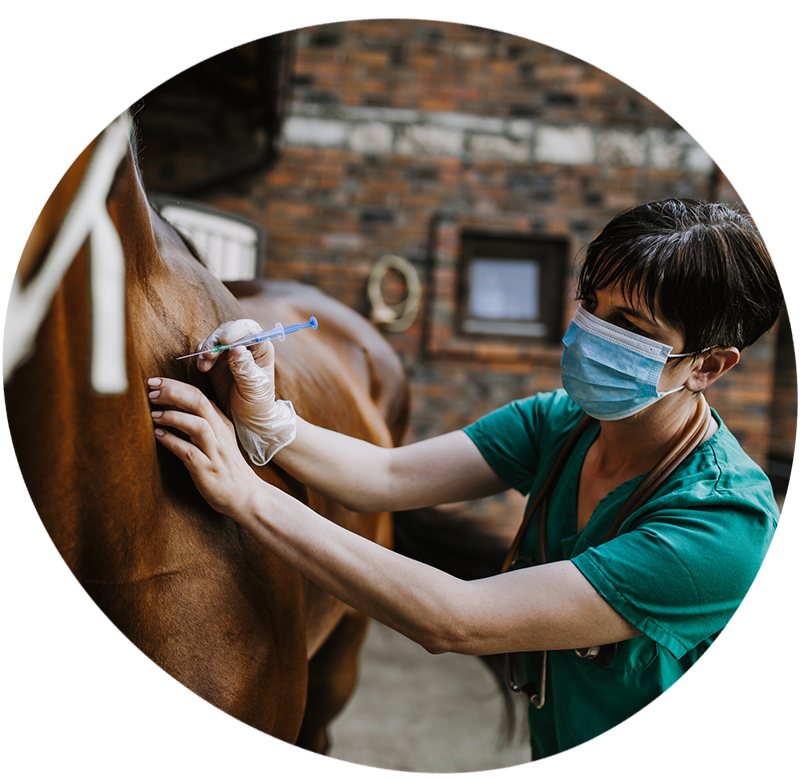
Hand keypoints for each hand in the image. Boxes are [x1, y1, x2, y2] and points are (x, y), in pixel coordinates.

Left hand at [148, 377, 261, 517]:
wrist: (246, 496)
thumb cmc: (227, 468)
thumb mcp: (219, 441)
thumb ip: (202, 424)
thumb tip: (173, 409)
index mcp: (222, 424)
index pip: (200, 395)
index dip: (176, 386)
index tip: (156, 382)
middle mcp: (220, 434)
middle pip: (199, 403)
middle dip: (173, 393)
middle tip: (152, 390)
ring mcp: (215, 452)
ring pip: (197, 425)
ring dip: (173, 416)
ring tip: (154, 414)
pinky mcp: (207, 470)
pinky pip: (189, 452)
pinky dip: (172, 441)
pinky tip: (158, 436)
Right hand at [193, 320, 296, 465]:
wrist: (246, 417)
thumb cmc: (257, 403)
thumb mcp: (253, 387)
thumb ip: (245, 368)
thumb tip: (237, 349)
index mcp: (262, 348)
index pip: (250, 329)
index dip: (236, 330)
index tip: (225, 342)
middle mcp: (246, 345)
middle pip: (229, 330)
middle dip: (216, 339)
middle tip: (208, 355)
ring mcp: (229, 352)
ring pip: (215, 338)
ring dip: (206, 348)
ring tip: (204, 365)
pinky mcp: (216, 360)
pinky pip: (205, 350)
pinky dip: (200, 356)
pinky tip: (202, 368)